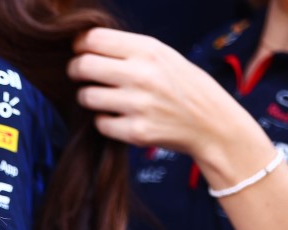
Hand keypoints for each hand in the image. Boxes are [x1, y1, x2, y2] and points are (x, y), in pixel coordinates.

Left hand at [69, 28, 257, 163]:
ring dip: (88, 97)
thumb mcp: (163, 56)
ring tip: (103, 97)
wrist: (212, 123)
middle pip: (83, 66)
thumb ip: (128, 50)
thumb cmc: (184, 86)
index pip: (94, 39)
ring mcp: (138, 105)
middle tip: (79, 75)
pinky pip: (99, 124)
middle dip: (75, 70)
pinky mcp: (136, 132)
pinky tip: (120, 117)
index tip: (81, 52)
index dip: (80, 46)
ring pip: (86, 96)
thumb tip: (85, 45)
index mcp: (149, 50)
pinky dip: (104, 121)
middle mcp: (142, 75)